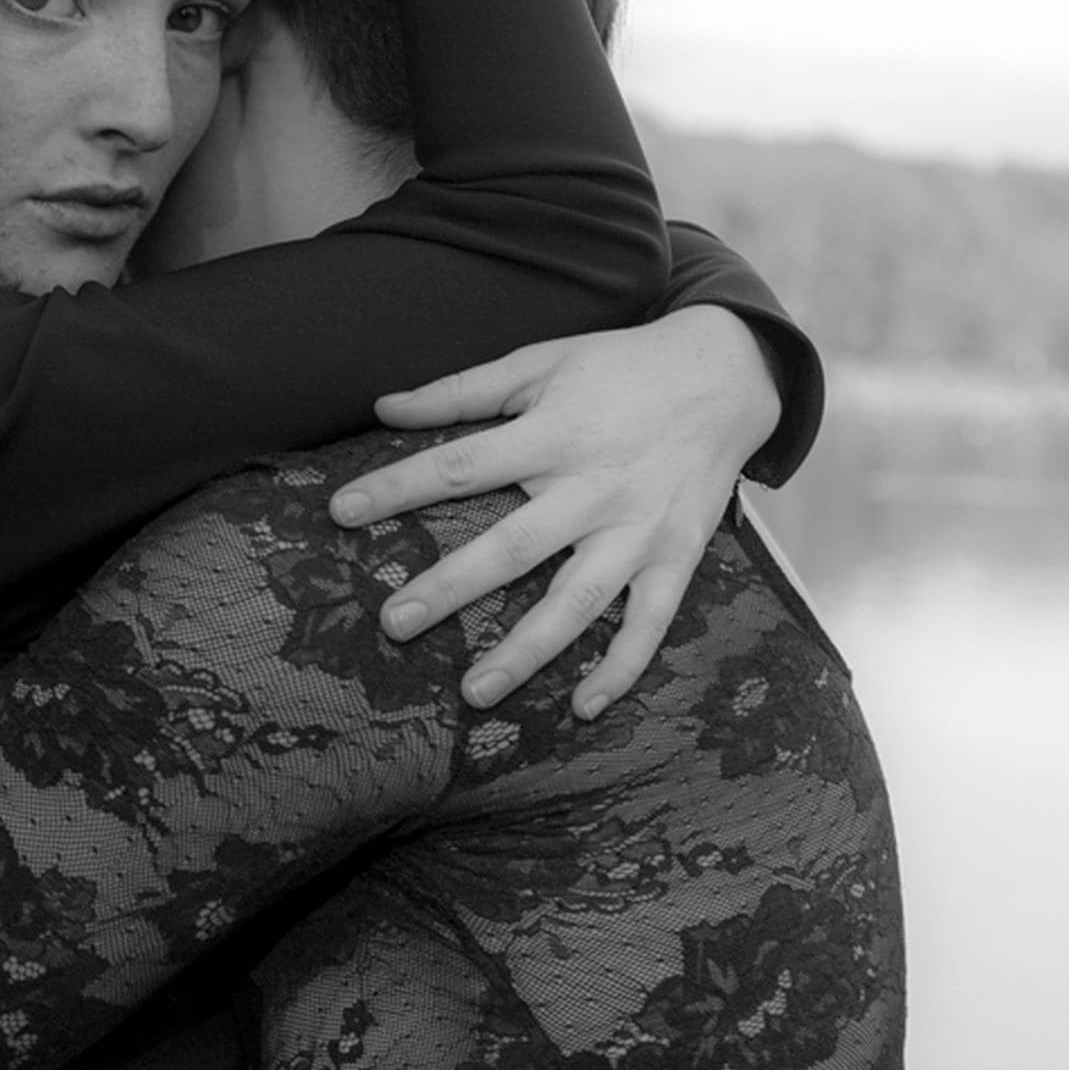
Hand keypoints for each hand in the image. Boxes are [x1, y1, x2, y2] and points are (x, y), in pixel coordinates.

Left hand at [327, 308, 782, 714]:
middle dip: (451, 587)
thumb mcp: (540, 362)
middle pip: (513, 546)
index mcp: (553, 434)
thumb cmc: (619, 366)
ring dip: (527, 651)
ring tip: (474, 692)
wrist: (727, 375)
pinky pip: (650, 624)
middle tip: (393, 624)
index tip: (341, 512)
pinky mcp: (677, 558)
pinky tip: (582, 707)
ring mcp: (638, 530)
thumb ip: (463, 389)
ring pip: (578, 601)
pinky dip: (620, 668)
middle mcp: (594, 488)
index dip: (397, 488)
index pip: (460, 466)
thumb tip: (384, 406)